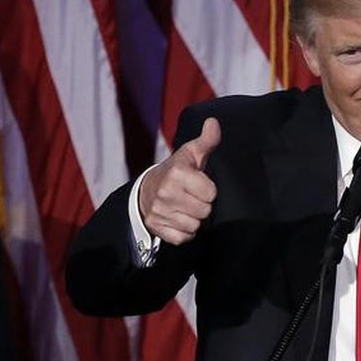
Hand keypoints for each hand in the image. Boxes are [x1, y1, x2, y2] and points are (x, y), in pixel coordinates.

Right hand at [139, 118, 219, 244]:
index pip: (211, 193)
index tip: (199, 184)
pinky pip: (183, 237)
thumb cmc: (177, 171)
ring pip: (194, 226)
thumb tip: (214, 122)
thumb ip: (207, 141)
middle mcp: (165, 192)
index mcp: (177, 173)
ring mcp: (159, 211)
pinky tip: (178, 218)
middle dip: (202, 205)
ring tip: (185, 207)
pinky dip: (184, 231)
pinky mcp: (156, 227)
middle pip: (204, 211)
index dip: (208, 190)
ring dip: (193, 219)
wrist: (146, 189)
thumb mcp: (191, 153)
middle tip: (192, 196)